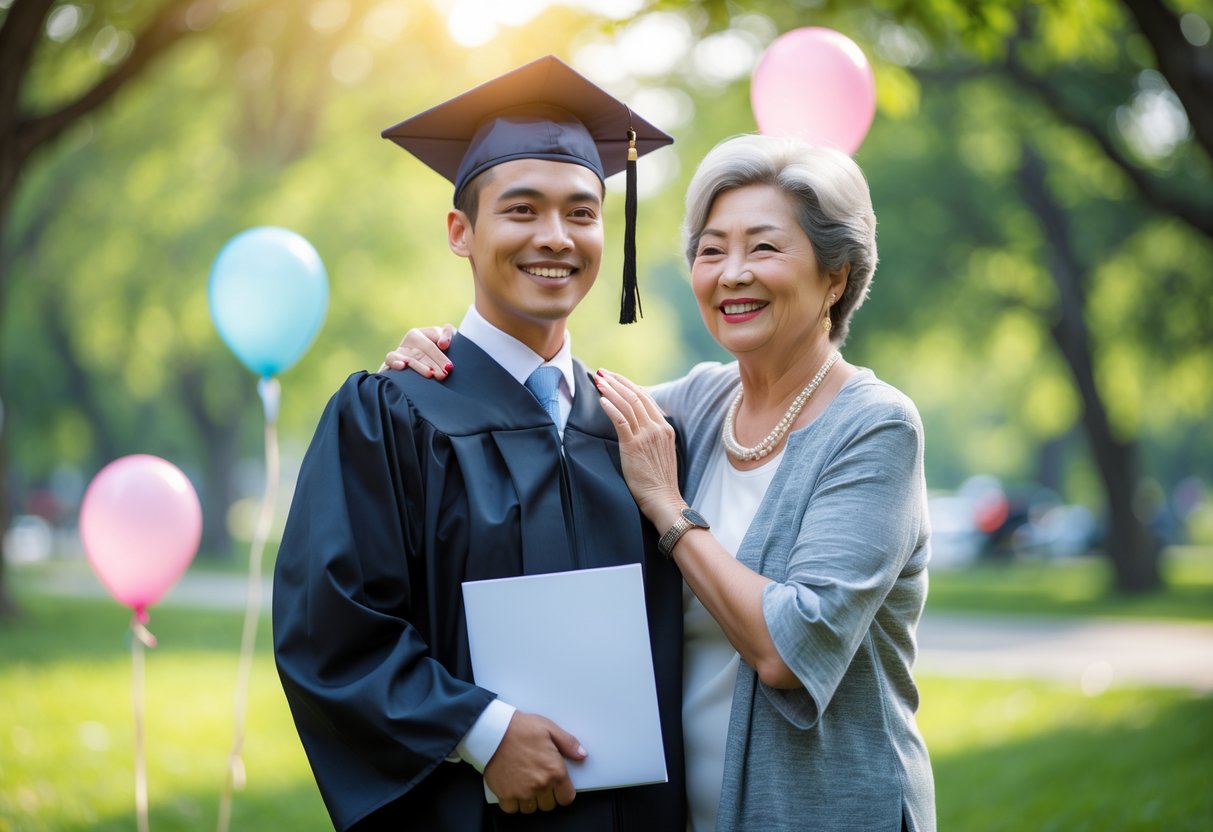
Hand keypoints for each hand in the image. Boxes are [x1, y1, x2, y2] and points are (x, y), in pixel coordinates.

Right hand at [378, 324, 455, 377]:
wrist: (425, 359)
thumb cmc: (437, 346)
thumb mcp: (443, 337)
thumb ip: (447, 334)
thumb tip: (443, 344)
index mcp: (417, 334)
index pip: (429, 346)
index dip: (439, 356)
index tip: (449, 367)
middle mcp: (406, 342)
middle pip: (420, 354)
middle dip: (432, 365)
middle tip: (443, 375)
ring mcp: (398, 352)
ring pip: (408, 359)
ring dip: (419, 367)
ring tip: (430, 374)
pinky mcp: (390, 362)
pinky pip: (390, 360)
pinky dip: (395, 362)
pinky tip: (402, 366)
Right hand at [484, 711, 585, 813]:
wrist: (493, 731)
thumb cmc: (519, 728)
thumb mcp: (549, 728)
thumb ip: (568, 743)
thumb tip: (581, 754)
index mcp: (554, 771)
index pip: (566, 797)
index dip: (563, 792)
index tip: (558, 786)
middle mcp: (540, 785)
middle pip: (549, 805)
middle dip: (546, 795)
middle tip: (539, 780)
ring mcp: (522, 792)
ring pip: (531, 808)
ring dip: (530, 799)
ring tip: (525, 782)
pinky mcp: (505, 794)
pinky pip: (512, 808)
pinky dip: (512, 802)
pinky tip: (513, 787)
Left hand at [594, 370, 684, 529]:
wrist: (663, 500)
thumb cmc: (659, 481)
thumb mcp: (661, 452)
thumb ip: (651, 437)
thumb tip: (635, 426)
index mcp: (665, 427)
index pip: (645, 398)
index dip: (628, 385)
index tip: (614, 377)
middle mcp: (657, 427)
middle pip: (636, 396)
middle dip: (617, 381)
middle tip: (602, 372)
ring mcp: (647, 436)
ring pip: (628, 404)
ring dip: (611, 390)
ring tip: (598, 380)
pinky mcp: (634, 446)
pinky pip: (621, 420)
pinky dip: (611, 407)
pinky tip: (601, 399)